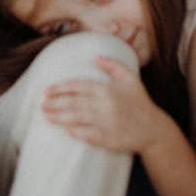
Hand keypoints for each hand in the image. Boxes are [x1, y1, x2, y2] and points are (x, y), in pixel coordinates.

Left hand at [42, 57, 165, 152]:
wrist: (154, 130)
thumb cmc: (140, 103)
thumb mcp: (130, 79)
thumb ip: (113, 66)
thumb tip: (96, 57)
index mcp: (108, 89)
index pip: (79, 86)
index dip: (61, 88)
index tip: (46, 90)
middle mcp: (106, 105)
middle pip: (74, 102)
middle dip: (55, 103)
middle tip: (41, 104)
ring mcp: (107, 122)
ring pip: (78, 118)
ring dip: (60, 117)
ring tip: (46, 116)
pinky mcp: (110, 139)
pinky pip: (89, 135)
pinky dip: (77, 132)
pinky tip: (66, 130)